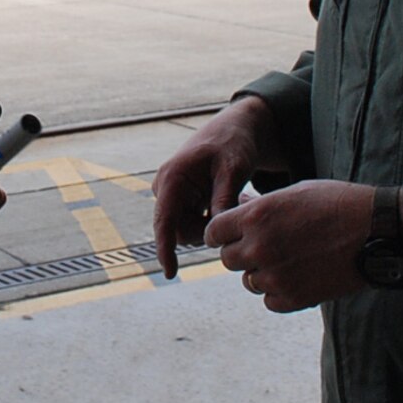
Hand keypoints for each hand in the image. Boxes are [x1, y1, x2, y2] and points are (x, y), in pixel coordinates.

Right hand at [152, 96, 279, 278]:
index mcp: (173, 177)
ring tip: (237, 198)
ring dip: (212, 224)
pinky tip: (230, 199)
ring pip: (188, 229)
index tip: (170, 273)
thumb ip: (223, 200)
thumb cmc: (233, 144)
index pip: (164, 221)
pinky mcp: (180, 198)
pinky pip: (193, 221)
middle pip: (180, 230)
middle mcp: (165, 187)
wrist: (234, 128)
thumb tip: (217, 234)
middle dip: (207, 230)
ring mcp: (172, 193)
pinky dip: (212, 218)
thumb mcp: (234, 170)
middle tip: (238, 207)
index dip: (165, 249)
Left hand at [204, 179, 370, 311]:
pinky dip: (279, 293)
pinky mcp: (294, 297)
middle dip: (241, 253)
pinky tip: (297, 277)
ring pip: (249, 281)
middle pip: (227, 259)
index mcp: (255, 216)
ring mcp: (276, 275)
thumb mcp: (292, 193)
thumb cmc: (336, 204)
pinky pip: (269, 301)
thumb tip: (235, 214)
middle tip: (263, 247)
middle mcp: (260, 246)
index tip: (230, 235)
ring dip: (261, 273)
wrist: (377, 230)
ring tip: (288, 260)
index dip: (221, 233)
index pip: (214, 232)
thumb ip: (259, 208)